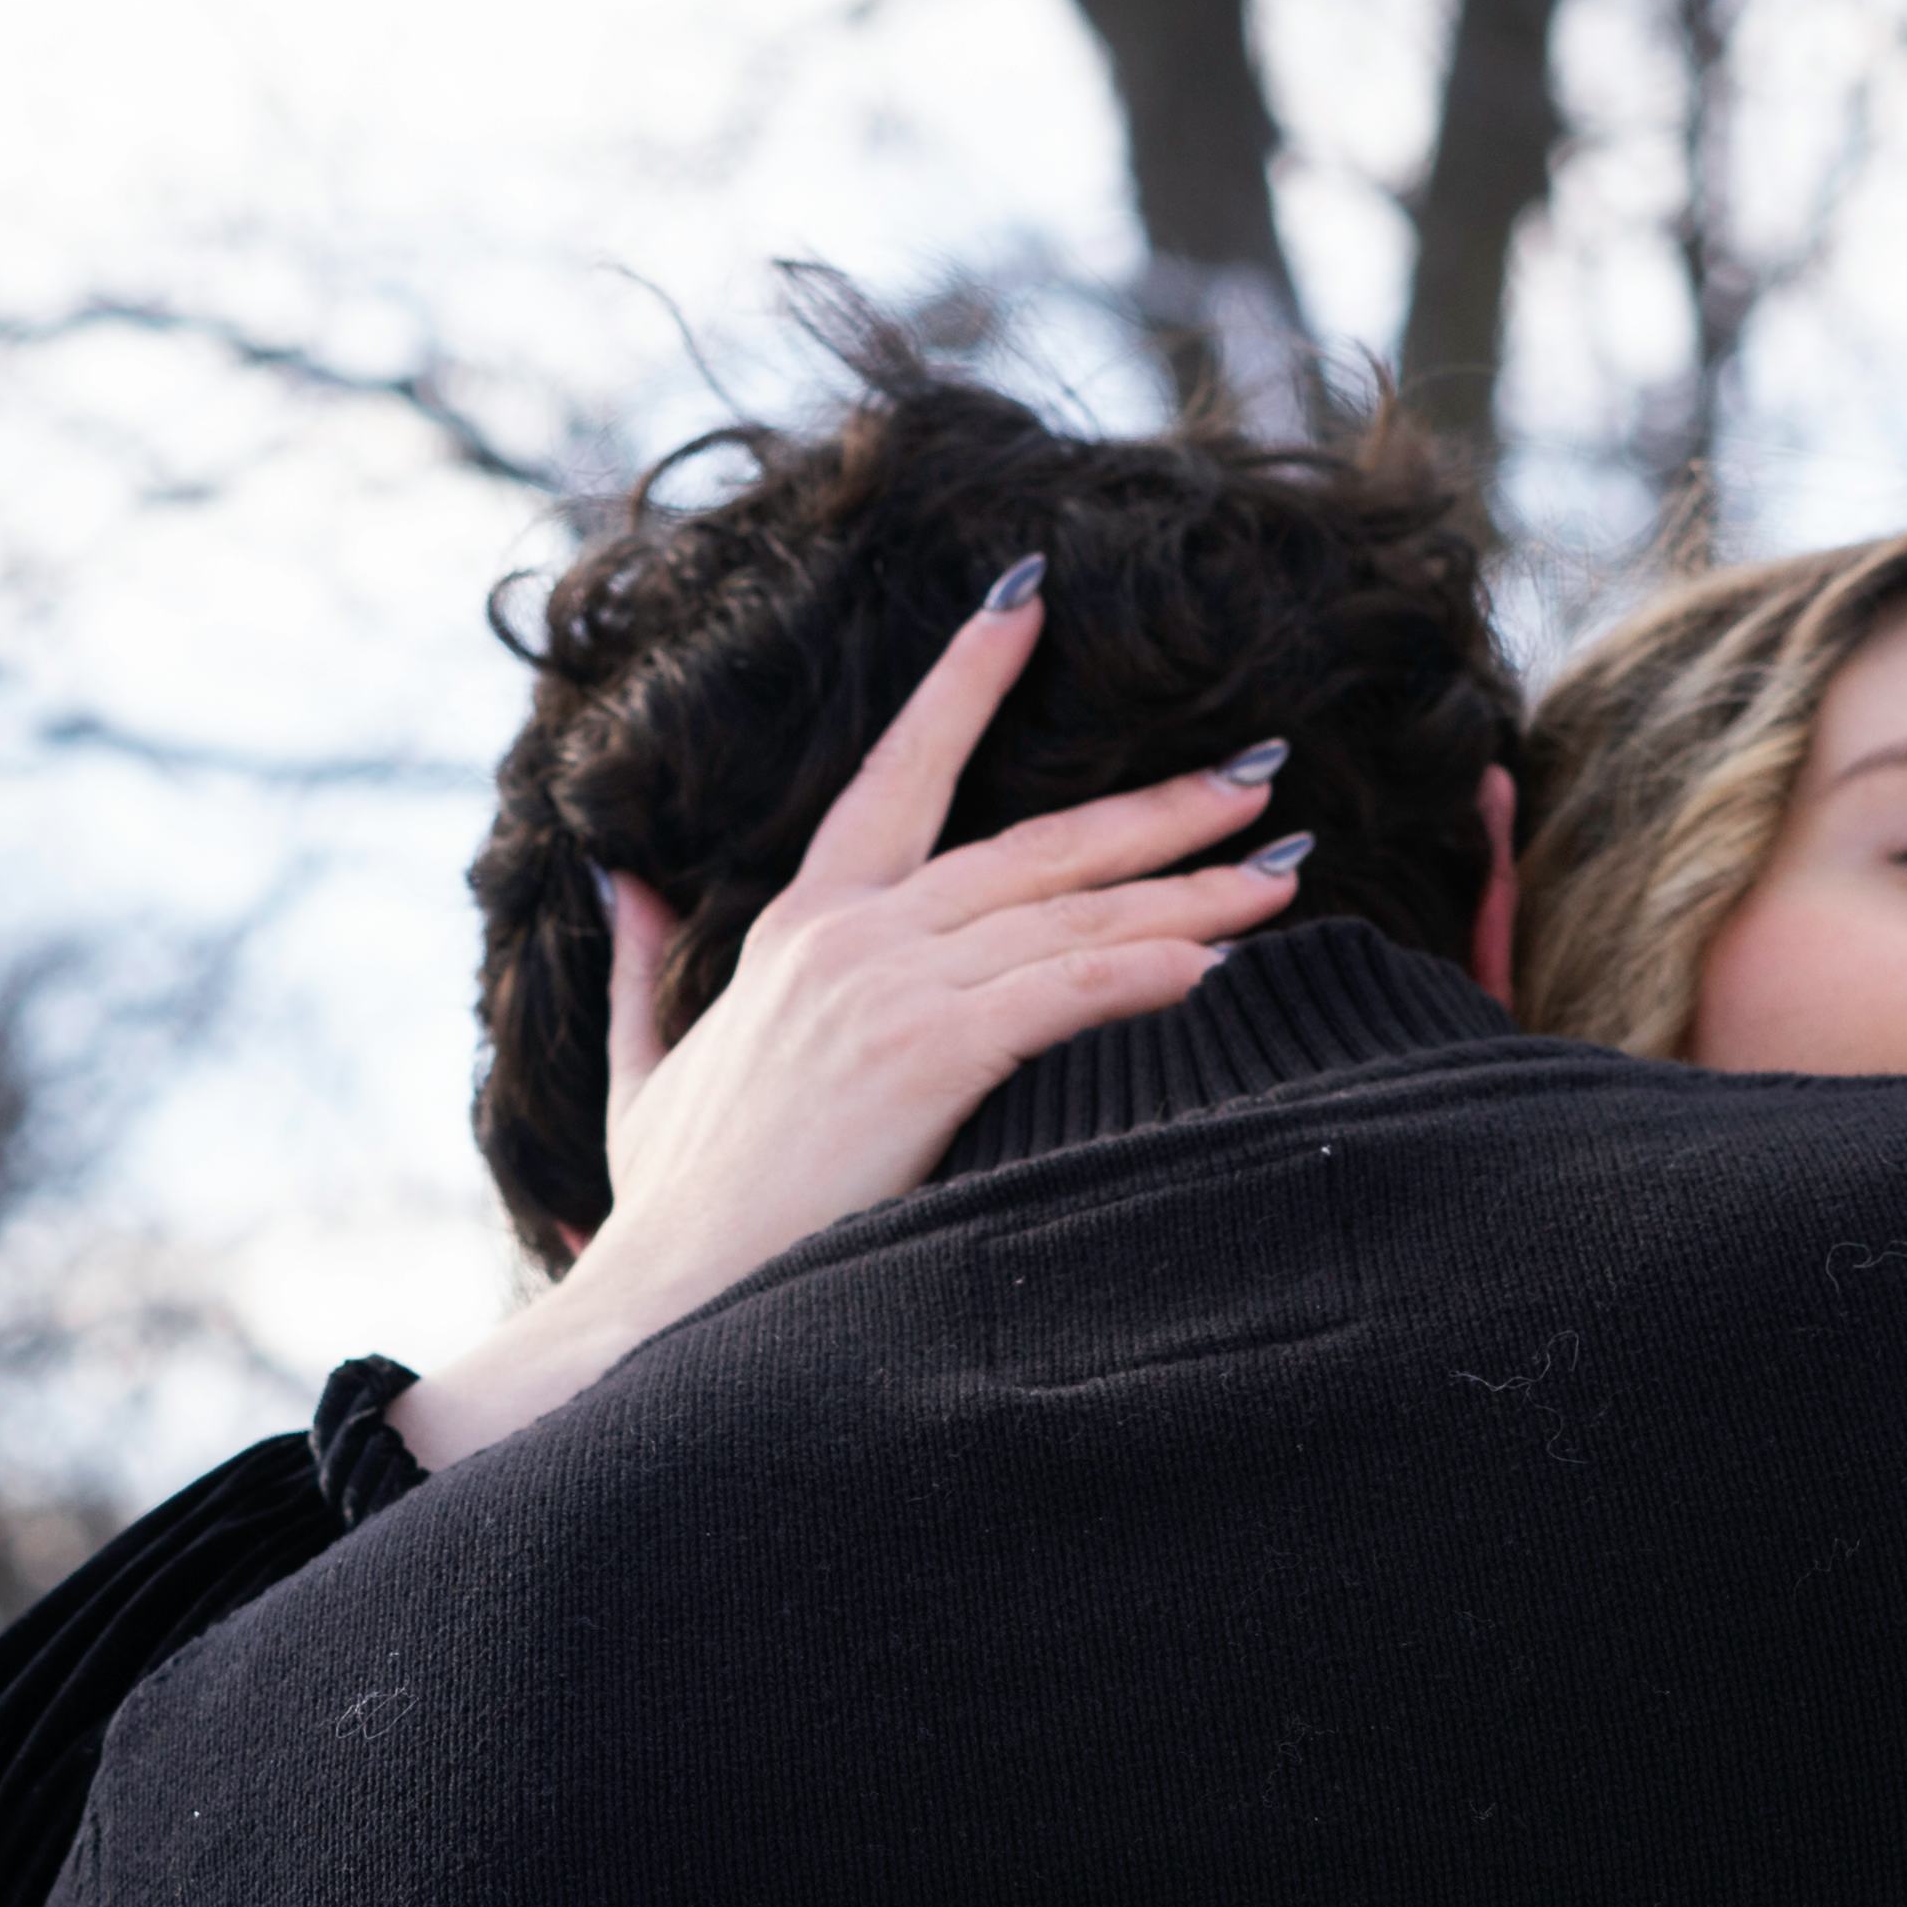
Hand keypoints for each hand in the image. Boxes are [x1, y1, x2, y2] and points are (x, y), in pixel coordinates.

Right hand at [391, 558, 1299, 1472]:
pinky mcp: (927, 1055)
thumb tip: (621, 877)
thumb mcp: (646, 1070)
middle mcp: (851, 935)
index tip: (1027, 603)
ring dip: (1193, 890)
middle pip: (1036, 844)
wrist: (659, 1304)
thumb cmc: (672, 1211)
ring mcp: (890, 988)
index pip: (897, 771)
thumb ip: (648, 967)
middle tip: (1261, 766)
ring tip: (1285, 865)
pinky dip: (1147, 975)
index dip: (964, 681)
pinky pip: (1067, 994)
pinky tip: (1224, 966)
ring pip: (1073, 914)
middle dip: (1159, 804)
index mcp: (799, 925)